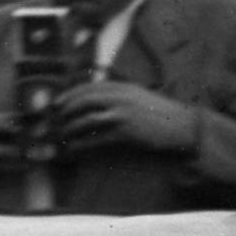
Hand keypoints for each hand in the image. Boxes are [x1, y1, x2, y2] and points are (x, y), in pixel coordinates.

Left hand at [51, 79, 202, 158]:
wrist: (183, 127)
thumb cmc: (162, 114)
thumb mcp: (138, 96)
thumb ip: (119, 95)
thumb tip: (97, 100)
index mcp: (121, 86)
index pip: (88, 87)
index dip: (69, 95)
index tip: (56, 103)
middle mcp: (119, 96)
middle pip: (83, 100)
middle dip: (64, 110)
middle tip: (53, 120)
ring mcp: (121, 113)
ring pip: (86, 119)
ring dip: (70, 129)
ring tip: (60, 137)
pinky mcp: (125, 131)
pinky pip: (96, 138)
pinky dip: (81, 144)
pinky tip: (73, 149)